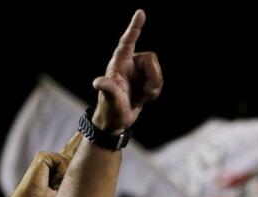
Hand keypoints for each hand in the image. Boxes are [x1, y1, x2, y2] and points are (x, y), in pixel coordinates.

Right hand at [17, 133, 80, 196]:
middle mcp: (53, 159)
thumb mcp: (67, 191)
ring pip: (69, 162)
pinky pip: (61, 161)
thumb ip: (76, 180)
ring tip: (53, 187)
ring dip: (65, 178)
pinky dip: (59, 174)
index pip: (70, 151)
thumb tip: (88, 168)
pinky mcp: (43, 156)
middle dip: (80, 144)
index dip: (77, 141)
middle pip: (72, 150)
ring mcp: (47, 157)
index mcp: (58, 167)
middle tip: (70, 166)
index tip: (84, 131)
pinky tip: (50, 182)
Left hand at [91, 10, 162, 132]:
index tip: (140, 13)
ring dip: (153, 88)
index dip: (134, 27)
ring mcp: (137, 72)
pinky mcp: (144, 80)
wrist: (116, 122)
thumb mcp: (110, 100)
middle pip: (151, 59)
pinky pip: (159, 80)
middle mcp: (129, 64)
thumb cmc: (110, 110)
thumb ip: (107, 89)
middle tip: (144, 95)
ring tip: (141, 98)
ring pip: (157, 71)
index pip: (128, 41)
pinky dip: (154, 92)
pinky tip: (143, 99)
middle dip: (153, 79)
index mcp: (118, 64)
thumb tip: (98, 82)